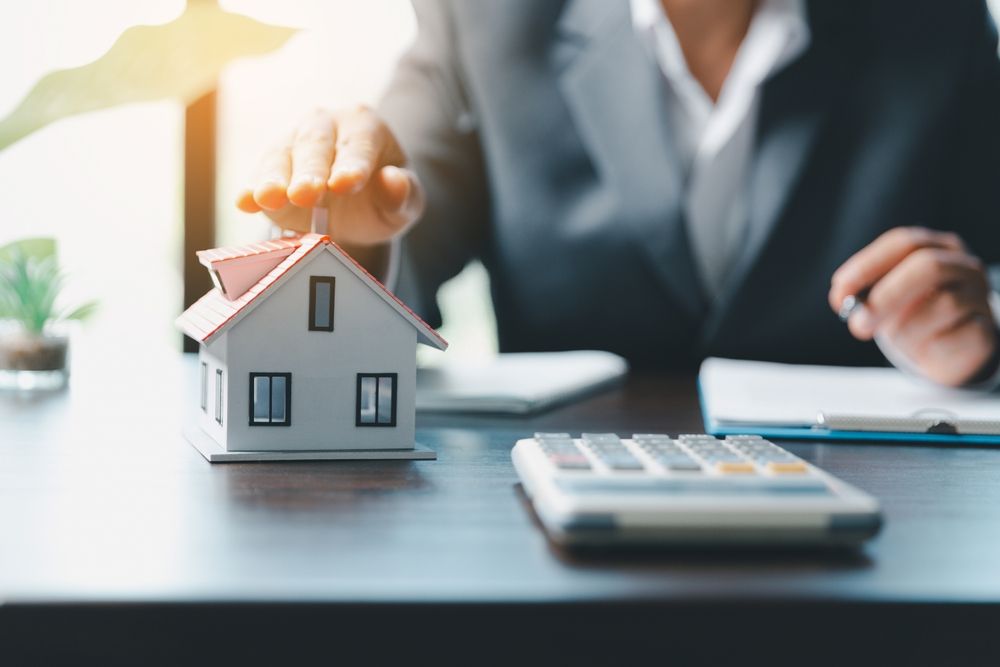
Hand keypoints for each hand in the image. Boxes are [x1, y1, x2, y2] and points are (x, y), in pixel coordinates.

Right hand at [236, 106, 423, 246]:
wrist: (352, 212)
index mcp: (364, 126)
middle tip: (307, 193)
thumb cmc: (382, 200)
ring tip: (270, 197)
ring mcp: (292, 142)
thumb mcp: (405, 204)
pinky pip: (258, 175)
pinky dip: (251, 189)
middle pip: (316, 145)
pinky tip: (245, 202)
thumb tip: (393, 180)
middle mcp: (325, 125)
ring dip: (274, 177)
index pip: (359, 144)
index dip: (353, 164)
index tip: (346, 185)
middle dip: (310, 170)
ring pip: (282, 155)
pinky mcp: (268, 167)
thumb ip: (405, 194)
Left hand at [829, 227, 997, 385]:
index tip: (840, 292)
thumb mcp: (884, 301)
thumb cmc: (912, 317)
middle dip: (886, 296)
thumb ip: (866, 296)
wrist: (950, 351)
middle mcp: (962, 265)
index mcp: (935, 247)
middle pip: (927, 266)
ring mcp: (980, 295)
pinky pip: (955, 337)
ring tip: (902, 338)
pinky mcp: (987, 328)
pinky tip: (927, 347)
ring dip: (907, 330)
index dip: (867, 266)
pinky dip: (929, 347)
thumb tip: (848, 302)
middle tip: (858, 324)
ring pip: (941, 306)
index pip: (902, 243)